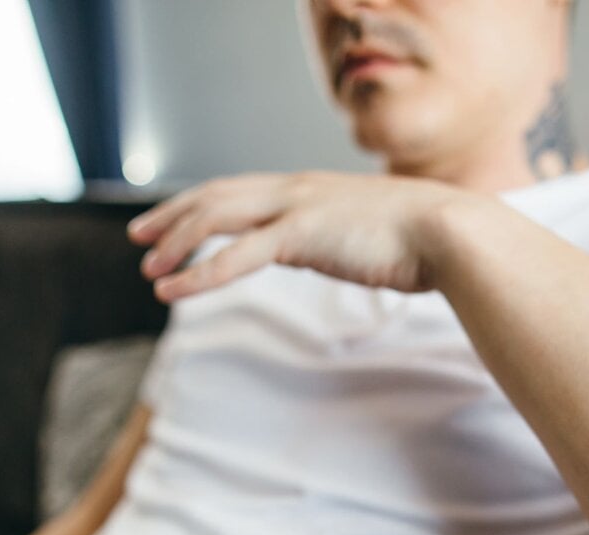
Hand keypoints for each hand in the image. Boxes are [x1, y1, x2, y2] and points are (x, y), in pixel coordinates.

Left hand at [127, 171, 465, 299]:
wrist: (450, 232)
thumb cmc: (423, 240)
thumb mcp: (369, 233)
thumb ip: (339, 238)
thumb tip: (326, 252)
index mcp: (312, 189)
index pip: (241, 190)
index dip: (201, 204)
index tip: (174, 221)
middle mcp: (297, 190)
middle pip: (217, 195)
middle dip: (172, 216)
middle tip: (139, 237)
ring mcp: (297, 208)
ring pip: (216, 219)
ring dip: (176, 244)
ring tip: (149, 270)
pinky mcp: (302, 235)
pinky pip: (235, 255)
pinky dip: (198, 273)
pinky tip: (172, 291)